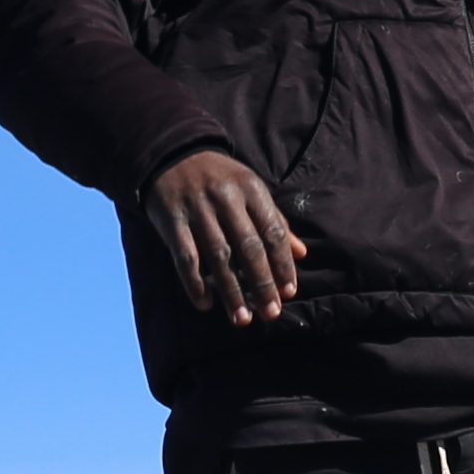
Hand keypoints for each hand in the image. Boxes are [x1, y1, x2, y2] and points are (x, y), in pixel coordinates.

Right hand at [148, 148, 307, 325]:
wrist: (173, 155)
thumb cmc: (221, 179)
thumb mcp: (251, 190)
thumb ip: (275, 221)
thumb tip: (302, 254)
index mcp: (251, 190)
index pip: (273, 232)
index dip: (282, 264)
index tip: (289, 292)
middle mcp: (226, 199)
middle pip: (248, 247)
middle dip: (261, 284)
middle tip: (270, 313)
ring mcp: (197, 210)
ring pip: (218, 257)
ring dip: (231, 291)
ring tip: (241, 318)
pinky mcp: (172, 221)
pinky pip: (185, 257)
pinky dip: (194, 283)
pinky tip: (205, 304)